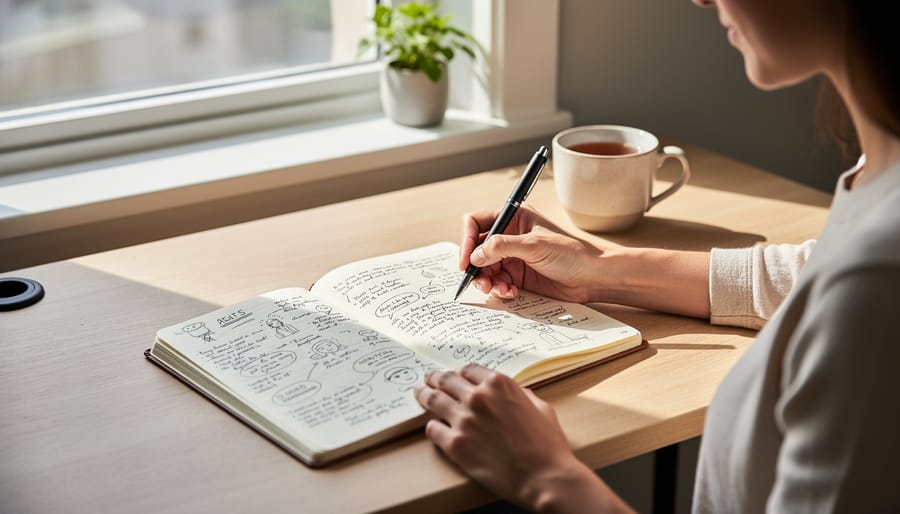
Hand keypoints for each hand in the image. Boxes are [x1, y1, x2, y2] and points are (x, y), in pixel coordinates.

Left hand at [414, 364, 632, 512]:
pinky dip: (432, 426)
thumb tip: (513, 394)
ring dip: (424, 394)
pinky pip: (432, 428)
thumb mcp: (540, 408)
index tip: (455, 375)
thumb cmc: (547, 445)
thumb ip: (521, 395)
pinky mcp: (454, 444)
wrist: (543, 477)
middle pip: (446, 380)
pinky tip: (433, 427)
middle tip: (429, 379)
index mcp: (499, 384)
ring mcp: (463, 420)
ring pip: (433, 399)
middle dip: (436, 378)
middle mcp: (478, 397)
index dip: (460, 373)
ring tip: (419, 393)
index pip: (469, 369)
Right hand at [459, 205, 711, 317]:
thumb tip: (474, 256)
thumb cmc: (572, 253)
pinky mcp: (519, 275)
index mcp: (515, 217)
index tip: (467, 260)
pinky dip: (499, 289)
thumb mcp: (534, 245)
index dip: (467, 240)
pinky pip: (498, 282)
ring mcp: (514, 257)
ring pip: (486, 268)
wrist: (595, 277)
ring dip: (487, 281)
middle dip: (477, 266)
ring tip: (498, 290)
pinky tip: (510, 293)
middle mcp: (511, 235)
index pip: (477, 222)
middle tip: (482, 282)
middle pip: (478, 249)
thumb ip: (501, 247)